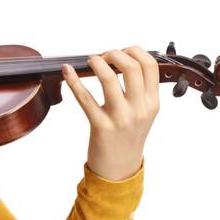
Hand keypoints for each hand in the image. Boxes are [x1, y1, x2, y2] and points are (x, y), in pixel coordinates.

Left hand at [61, 45, 159, 180]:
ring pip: (109, 79)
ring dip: (97, 63)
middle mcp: (139, 109)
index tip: (121, 51)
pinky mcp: (101, 126)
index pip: (149, 65)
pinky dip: (74, 81)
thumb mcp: (143, 113)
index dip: (134, 51)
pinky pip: (85, 98)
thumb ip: (140, 90)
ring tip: (91, 60)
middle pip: (131, 67)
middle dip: (115, 53)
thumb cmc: (127, 137)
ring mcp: (121, 118)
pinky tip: (67, 72)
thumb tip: (124, 60)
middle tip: (104, 56)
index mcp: (152, 103)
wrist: (119, 168)